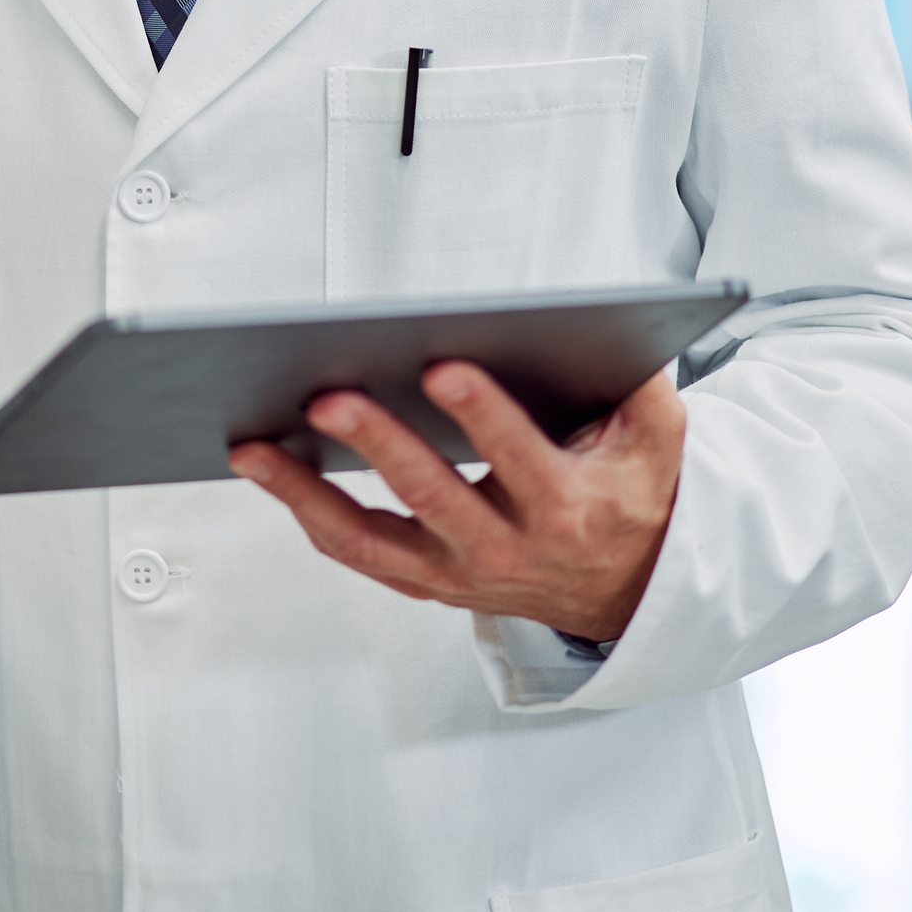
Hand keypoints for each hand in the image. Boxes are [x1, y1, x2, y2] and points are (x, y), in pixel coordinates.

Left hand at [229, 362, 683, 644]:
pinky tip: (267, 471)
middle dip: (377, 443)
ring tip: (253, 446)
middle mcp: (507, 548)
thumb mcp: (658, 438)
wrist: (627, 586)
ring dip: (305, 492)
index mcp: (566, 506)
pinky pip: (356, 552)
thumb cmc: (631, 494)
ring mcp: (460, 572)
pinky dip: (307, 513)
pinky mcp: (427, 581)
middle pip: (432, 497)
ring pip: (370, 538)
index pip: (520, 458)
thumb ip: (641, 381)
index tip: (442, 367)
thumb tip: (608, 325)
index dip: (481, 415)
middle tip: (327, 397)